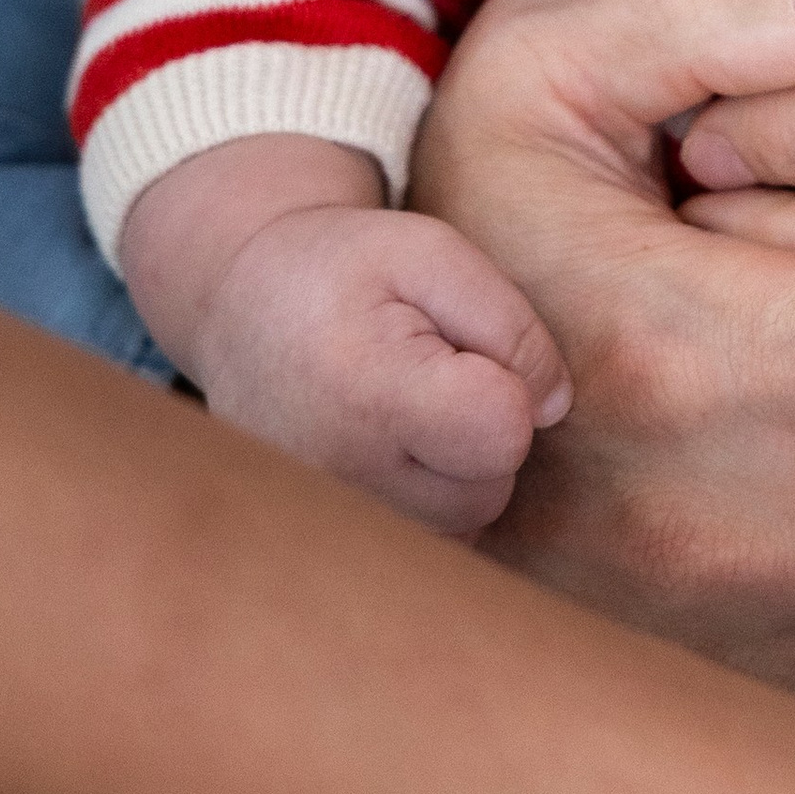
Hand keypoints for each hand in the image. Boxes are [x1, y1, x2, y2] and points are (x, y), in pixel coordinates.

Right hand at [118, 134, 570, 538]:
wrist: (242, 307)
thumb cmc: (347, 270)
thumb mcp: (434, 253)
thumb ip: (511, 325)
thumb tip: (552, 408)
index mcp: (370, 394)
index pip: (503, 431)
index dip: (511, 384)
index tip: (463, 346)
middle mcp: (341, 476)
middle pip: (491, 487)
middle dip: (487, 429)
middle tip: (431, 371)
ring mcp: (329, 519)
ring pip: (465, 521)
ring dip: (461, 468)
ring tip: (411, 406)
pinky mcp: (327, 540)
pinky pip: (429, 541)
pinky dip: (433, 498)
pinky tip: (399, 445)